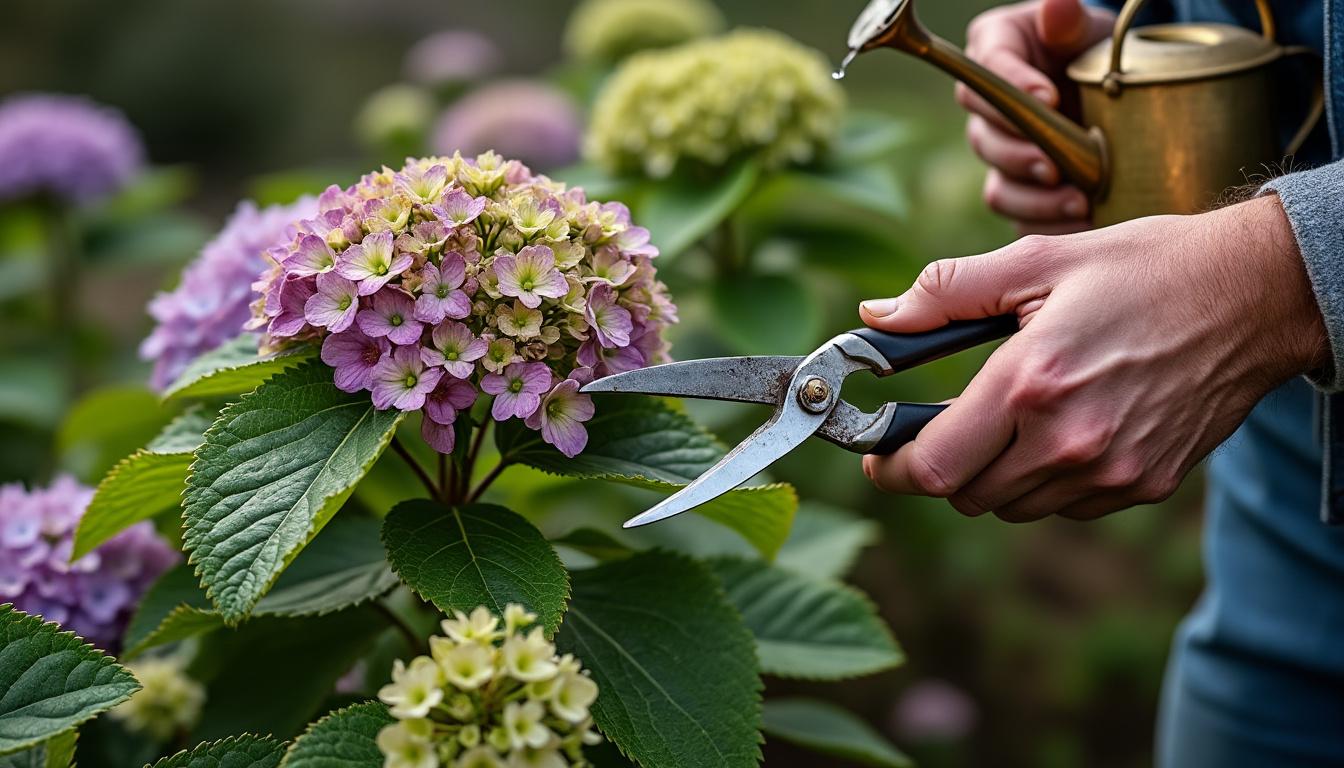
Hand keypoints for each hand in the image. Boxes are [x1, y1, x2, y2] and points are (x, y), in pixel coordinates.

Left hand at [857, 195, 1325, 521]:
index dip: (891, 467)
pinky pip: (1065, 507)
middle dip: (941, 466)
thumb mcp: (1037, 260)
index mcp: (1030, 382)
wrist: (1253, 295)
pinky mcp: (1144, 485)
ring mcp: (1111, 471)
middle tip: (943, 428)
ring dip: (993, 476)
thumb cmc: (1143, 268)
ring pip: (1012, 506)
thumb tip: (875, 319)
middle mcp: (1068, 439)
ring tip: (1010, 420)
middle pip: (965, 495)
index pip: (933, 465)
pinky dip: (1045, 481)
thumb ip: (946, 291)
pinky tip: (1063, 431)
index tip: (879, 455)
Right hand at [959, 0, 1113, 233]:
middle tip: (1054, 162)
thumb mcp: (1087, 28)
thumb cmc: (1093, 48)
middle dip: (1019, 154)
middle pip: (983, 136)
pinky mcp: (1019, 192)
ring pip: (999, 185)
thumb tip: (1057, 6)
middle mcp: (986, 109)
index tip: (1048, 98)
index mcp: (993, 54)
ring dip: (1035, 198)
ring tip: (1078, 200)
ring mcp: (1000, 155)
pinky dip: (1050, 225)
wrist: (1113, 91)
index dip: (1011, 88)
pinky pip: (1021, 218)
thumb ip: (1068, 21)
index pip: (986, 71)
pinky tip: (1083, 222)